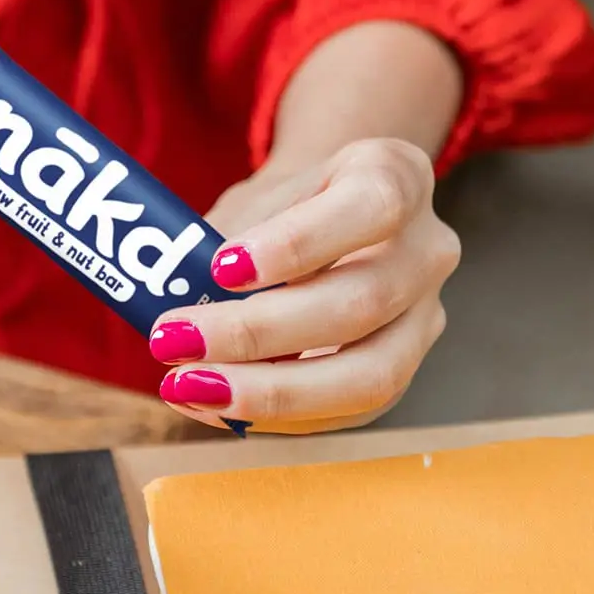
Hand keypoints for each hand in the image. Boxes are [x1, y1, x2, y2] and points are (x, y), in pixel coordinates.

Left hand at [150, 138, 459, 433]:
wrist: (323, 222)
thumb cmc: (281, 210)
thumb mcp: (253, 202)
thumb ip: (222, 246)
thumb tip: (165, 304)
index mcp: (396, 177)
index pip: (370, 207)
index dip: (297, 244)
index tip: (221, 268)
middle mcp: (428, 249)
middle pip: (363, 302)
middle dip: (258, 333)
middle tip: (175, 339)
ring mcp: (424, 317)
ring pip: (370, 374)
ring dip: (269, 391)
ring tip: (187, 387)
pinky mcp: (402, 373)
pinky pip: (346, 411)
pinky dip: (273, 415)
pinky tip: (209, 405)